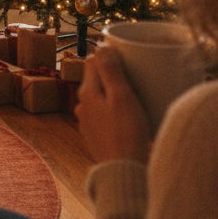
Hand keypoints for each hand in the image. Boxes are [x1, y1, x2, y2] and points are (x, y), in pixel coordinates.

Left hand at [75, 48, 151, 163]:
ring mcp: (88, 123)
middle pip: (96, 81)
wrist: (124, 171)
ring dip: (113, 95)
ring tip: (134, 95)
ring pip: (100, 100)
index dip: (108, 56)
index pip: (93, 62)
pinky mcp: (97, 137)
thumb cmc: (126, 132)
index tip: (125, 56)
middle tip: (134, 74)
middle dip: (111, 75)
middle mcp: (83, 106)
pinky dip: (114, 112)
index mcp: (87, 93)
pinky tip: (129, 117)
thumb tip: (100, 47)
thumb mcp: (121, 96)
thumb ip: (110, 71)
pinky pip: (105, 117)